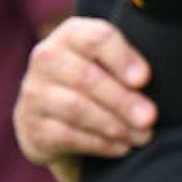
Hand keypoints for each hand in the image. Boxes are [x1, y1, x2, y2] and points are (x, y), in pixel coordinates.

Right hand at [13, 17, 156, 173]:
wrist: (56, 113)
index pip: (96, 38)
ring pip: (76, 108)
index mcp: (72, 34)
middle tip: (150, 117)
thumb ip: (129, 62)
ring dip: (114, 125)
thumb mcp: (112, 61)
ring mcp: (34, 92)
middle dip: (123, 100)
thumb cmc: (99, 78)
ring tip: (141, 135)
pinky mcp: (31, 125)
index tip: (144, 79)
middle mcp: (47, 58)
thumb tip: (144, 82)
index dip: (122, 58)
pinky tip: (121, 147)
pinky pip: (66, 135)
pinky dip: (99, 143)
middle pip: (86, 78)